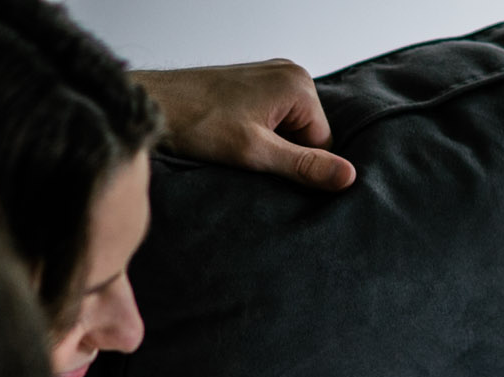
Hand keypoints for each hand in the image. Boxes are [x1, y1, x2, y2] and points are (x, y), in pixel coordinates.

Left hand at [134, 60, 356, 190]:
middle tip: (248, 156)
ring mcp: (270, 76)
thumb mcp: (256, 153)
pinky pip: (271, 118)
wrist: (155, 104)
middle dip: (282, 153)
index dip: (297, 164)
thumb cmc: (198, 122)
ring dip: (267, 145)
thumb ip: (304, 166)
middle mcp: (289, 74)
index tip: (266, 167)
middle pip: (307, 134)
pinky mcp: (253, 84)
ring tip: (236, 145)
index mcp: (298, 85)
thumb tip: (348, 176)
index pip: (324, 142)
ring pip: (288, 129)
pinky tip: (232, 136)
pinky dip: (256, 134)